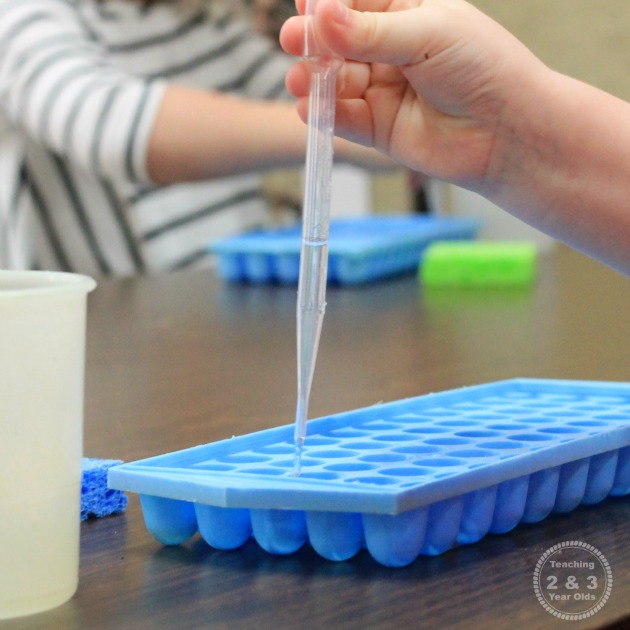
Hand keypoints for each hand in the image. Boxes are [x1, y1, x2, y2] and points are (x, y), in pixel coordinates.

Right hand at [280, 0, 549, 193]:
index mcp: (407, 13)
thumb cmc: (481, 69)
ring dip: (314, 79)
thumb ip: (370, 32)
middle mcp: (390, 51)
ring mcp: (382, 90)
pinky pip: (342, 118)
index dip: (328, 3)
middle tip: (293, 40)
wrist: (506, 132)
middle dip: (314, 41)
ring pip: (335, 81)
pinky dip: (324, 113)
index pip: (355, 2)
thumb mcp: (428, 35)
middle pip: (338, 42)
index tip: (305, 3)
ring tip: (299, 80)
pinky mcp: (378, 128)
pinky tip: (309, 108)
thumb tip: (321, 16)